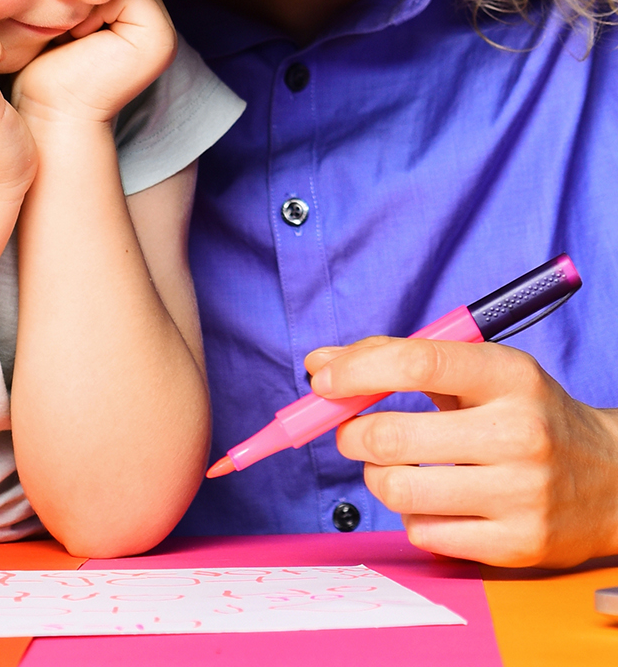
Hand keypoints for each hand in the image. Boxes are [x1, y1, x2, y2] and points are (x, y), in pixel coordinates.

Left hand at [12, 0, 175, 126]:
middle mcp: (157, 26)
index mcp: (137, 22)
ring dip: (85, 3)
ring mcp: (163, 33)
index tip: (57, 26)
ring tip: (71, 37)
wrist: (51, 116)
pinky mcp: (158, 38)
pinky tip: (79, 41)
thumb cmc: (44, 75)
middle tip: (63, 32)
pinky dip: (93, 11)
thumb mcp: (60, 24)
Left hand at [307, 337, 617, 566]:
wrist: (611, 480)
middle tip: (355, 434)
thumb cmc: (524, 418)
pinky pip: (422, 532)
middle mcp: (521, 434)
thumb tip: (317, 365)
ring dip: (378, 477)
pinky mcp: (517, 544)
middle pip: (390, 436)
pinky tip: (439, 503)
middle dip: (351, 435)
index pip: (418, 363)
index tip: (321, 381)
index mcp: (511, 377)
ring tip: (400, 468)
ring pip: (395, 489)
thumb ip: (397, 361)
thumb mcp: (479, 375)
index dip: (355, 371)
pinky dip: (414, 517)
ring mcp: (522, 494)